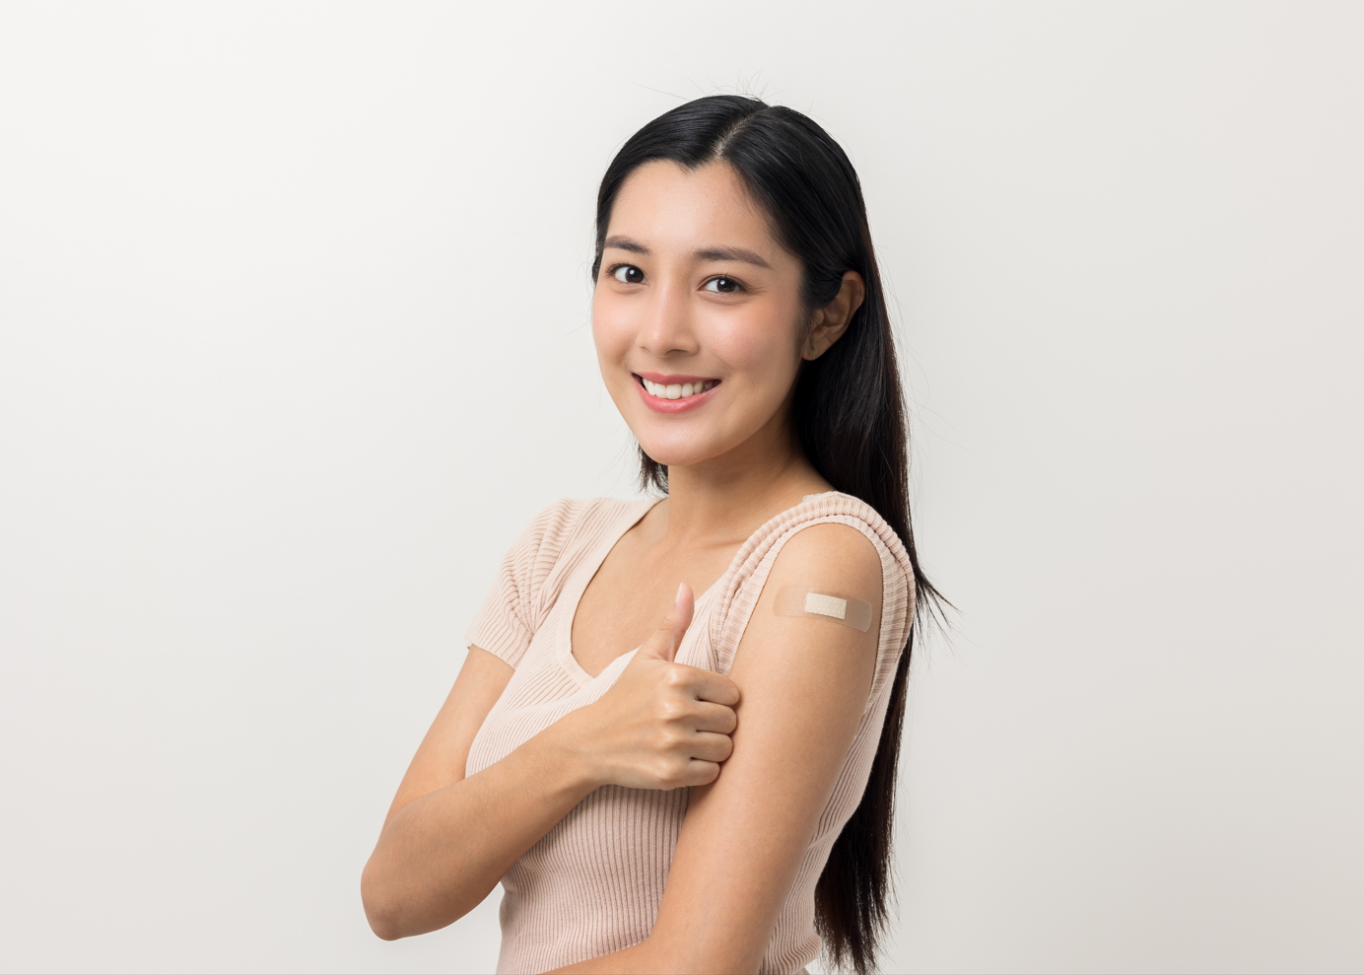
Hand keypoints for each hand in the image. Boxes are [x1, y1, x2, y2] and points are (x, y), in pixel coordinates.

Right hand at [566, 584, 739, 790]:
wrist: (590, 742)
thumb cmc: (625, 697)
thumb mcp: (646, 658)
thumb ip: (672, 624)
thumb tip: (686, 586)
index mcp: (676, 676)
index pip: (733, 692)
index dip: (719, 699)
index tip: (698, 702)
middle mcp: (675, 708)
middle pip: (731, 722)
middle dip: (716, 725)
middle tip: (692, 724)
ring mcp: (672, 743)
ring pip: (725, 748)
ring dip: (711, 748)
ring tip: (687, 742)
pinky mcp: (669, 774)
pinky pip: (712, 773)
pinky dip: (701, 770)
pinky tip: (680, 759)